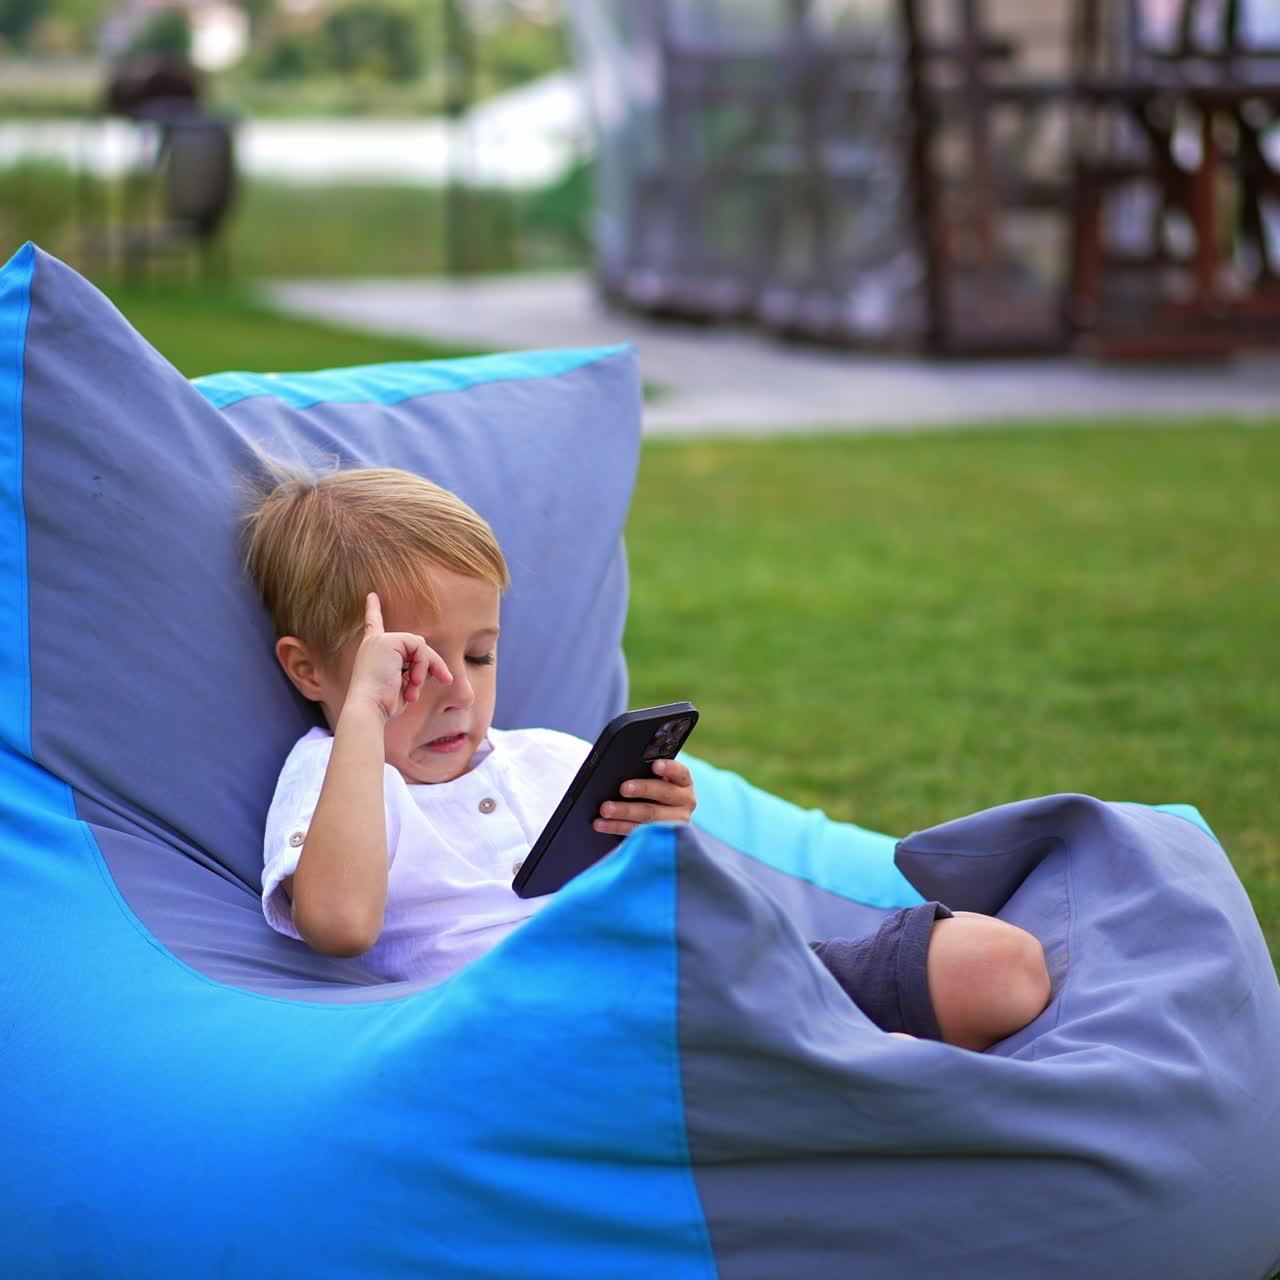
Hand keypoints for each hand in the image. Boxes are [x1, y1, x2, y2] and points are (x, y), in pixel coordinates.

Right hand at [346, 592, 451, 720]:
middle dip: (431, 665)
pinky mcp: (388, 641)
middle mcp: (374, 642)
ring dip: (426, 668)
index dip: (373, 610)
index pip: (373, 626)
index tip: (372, 595)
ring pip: (421, 646)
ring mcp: (380, 640)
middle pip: (416, 645)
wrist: (369, 707)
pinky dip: (423, 665)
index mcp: (372, 651)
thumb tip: (434, 667)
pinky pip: (420, 647)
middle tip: (445, 680)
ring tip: (416, 686)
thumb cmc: (384, 703)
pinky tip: (413, 681)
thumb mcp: (402, 685)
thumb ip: (414, 670)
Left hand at [593, 757, 696, 836]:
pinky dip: (617, 827)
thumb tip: (625, 769)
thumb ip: (647, 773)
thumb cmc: (654, 790)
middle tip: (622, 788)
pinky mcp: (661, 837)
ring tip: (605, 809)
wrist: (661, 814)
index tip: (655, 765)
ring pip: (650, 816)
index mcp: (684, 782)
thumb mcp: (657, 780)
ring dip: (625, 811)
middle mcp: (685, 801)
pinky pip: (638, 832)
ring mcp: (676, 821)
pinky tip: (602, 824)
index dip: (668, 768)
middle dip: (642, 789)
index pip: (680, 772)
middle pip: (664, 794)